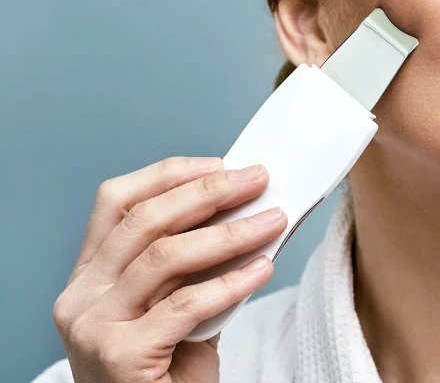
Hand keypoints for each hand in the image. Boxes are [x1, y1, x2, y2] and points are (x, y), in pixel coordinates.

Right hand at [52, 157, 287, 381]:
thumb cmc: (169, 371)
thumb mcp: (175, 306)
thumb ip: (194, 264)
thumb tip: (249, 209)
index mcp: (89, 276)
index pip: (115, 202)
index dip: (168, 175)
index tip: (220, 163)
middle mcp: (81, 296)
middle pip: (144, 220)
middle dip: (207, 192)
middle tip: (258, 178)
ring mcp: (93, 327)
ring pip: (165, 257)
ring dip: (230, 233)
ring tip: (273, 221)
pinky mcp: (119, 357)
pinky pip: (185, 306)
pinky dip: (230, 284)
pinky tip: (263, 270)